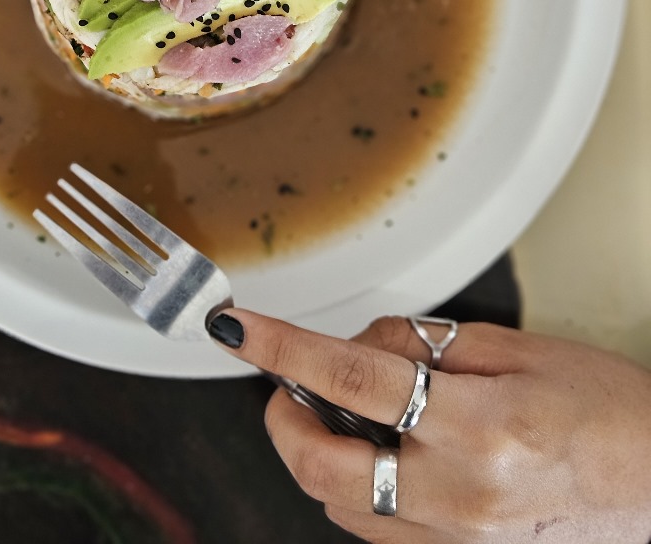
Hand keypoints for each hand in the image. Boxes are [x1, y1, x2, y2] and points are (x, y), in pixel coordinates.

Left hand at [209, 309, 650, 541]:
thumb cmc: (611, 414)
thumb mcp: (521, 348)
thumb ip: (427, 344)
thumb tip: (354, 345)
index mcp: (477, 427)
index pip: (348, 378)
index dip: (281, 347)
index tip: (239, 327)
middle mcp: (458, 496)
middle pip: (319, 464)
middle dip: (280, 416)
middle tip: (285, 381)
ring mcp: (456, 542)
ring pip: (336, 504)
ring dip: (314, 451)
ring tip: (340, 410)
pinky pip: (375, 530)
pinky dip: (353, 487)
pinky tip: (378, 451)